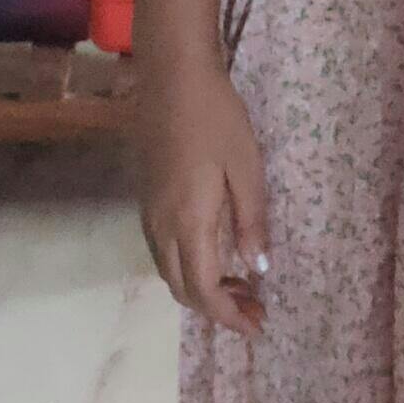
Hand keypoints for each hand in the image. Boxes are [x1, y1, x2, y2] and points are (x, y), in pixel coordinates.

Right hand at [136, 51, 268, 333]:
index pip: (202, 291)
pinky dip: (187, 266)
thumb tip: (257, 269)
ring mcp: (148, 212)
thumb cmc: (216, 118)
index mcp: (188, 223)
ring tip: (240, 285)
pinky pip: (162, 250)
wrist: (172, 76)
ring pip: (168, 271)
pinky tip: (213, 252)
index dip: (228, 316)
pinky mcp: (146, 197)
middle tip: (255, 307)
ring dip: (200, 288)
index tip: (257, 326)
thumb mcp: (246, 168)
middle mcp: (160, 226)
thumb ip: (251, 222)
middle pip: (181, 289)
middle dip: (216, 308)